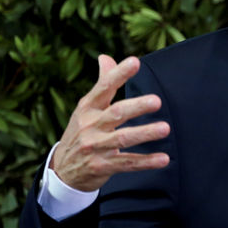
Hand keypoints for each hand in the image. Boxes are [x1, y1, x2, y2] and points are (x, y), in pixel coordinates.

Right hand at [50, 55, 170, 191]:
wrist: (63, 171)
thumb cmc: (81, 131)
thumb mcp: (86, 108)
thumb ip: (102, 83)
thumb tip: (106, 57)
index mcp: (88, 108)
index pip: (103, 88)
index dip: (118, 75)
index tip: (135, 62)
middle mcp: (90, 126)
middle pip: (115, 113)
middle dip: (136, 107)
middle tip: (157, 101)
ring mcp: (95, 147)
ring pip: (122, 139)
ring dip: (145, 133)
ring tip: (165, 128)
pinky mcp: (102, 166)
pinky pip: (127, 163)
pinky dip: (146, 162)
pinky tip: (163, 159)